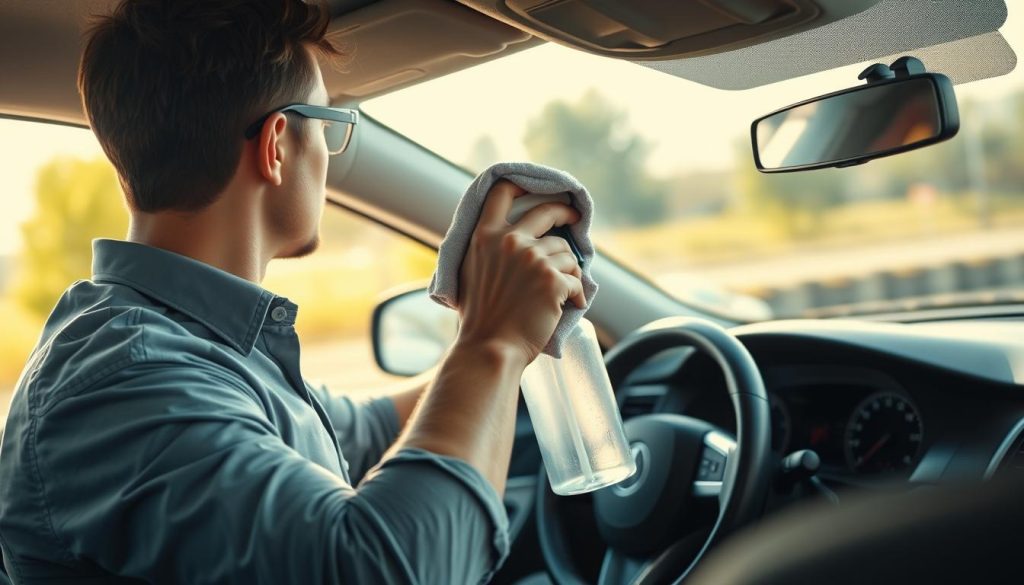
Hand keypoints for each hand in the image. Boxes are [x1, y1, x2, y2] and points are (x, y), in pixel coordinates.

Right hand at [455, 180, 585, 366]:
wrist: (490, 349)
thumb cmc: (480, 319)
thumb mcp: (471, 272)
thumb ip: (488, 249)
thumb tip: (508, 236)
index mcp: (484, 236)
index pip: (503, 191)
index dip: (524, 185)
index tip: (539, 190)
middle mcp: (509, 241)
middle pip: (547, 212)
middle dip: (566, 213)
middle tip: (575, 219)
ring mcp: (532, 259)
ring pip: (567, 252)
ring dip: (569, 271)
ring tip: (563, 292)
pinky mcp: (553, 280)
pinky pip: (576, 279)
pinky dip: (578, 294)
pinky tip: (573, 305)